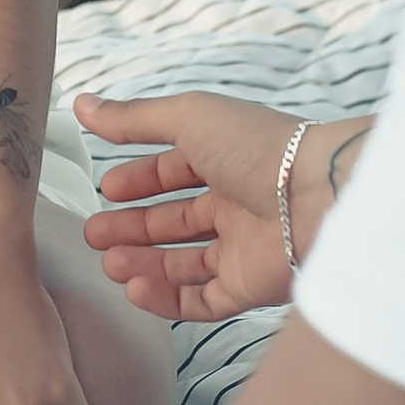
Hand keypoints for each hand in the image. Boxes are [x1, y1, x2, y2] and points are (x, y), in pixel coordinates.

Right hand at [75, 90, 368, 319]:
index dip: (139, 180)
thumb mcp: (189, 117)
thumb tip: (83, 104)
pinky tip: (135, 289)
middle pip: (174, 221)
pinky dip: (166, 299)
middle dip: (131, 227)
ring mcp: (242, 248)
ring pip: (182, 262)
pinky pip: (201, 299)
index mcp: (226, 158)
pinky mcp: (248, 287)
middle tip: (93, 234)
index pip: (175, 171)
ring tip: (108, 263)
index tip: (105, 189)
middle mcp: (235, 203)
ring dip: (143, 263)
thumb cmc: (259, 147)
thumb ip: (134, 118)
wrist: (321, 198)